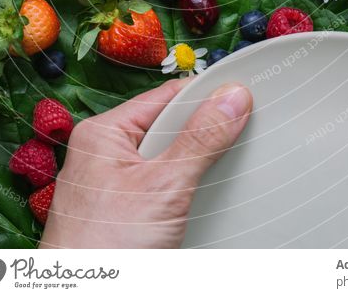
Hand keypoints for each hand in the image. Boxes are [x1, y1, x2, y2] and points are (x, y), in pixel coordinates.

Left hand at [40, 79, 251, 248]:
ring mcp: (113, 188)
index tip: (243, 96)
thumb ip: (200, 140)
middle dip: (203, 135)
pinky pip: (163, 189)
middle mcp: (104, 155)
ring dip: (196, 167)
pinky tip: (206, 199)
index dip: (204, 95)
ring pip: (168, 161)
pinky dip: (186, 192)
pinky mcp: (124, 216)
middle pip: (168, 129)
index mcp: (103, 133)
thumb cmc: (104, 250)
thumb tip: (232, 97)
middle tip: (244, 133)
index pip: (165, 97)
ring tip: (228, 167)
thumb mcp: (164, 186)